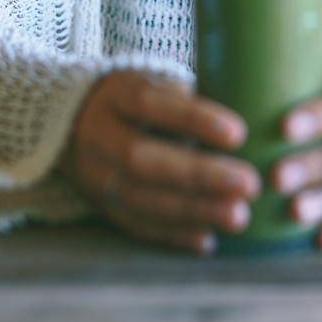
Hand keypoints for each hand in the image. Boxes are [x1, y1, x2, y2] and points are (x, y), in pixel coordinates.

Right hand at [57, 70, 261, 255]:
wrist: (72, 124)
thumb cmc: (134, 101)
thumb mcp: (151, 83)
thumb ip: (186, 100)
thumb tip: (242, 120)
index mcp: (116, 96)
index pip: (152, 104)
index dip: (195, 120)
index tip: (239, 133)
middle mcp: (99, 137)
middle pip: (144, 159)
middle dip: (200, 174)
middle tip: (249, 184)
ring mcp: (96, 176)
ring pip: (142, 198)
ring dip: (194, 211)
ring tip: (238, 216)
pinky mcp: (102, 207)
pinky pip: (137, 225)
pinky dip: (174, 234)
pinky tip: (208, 239)